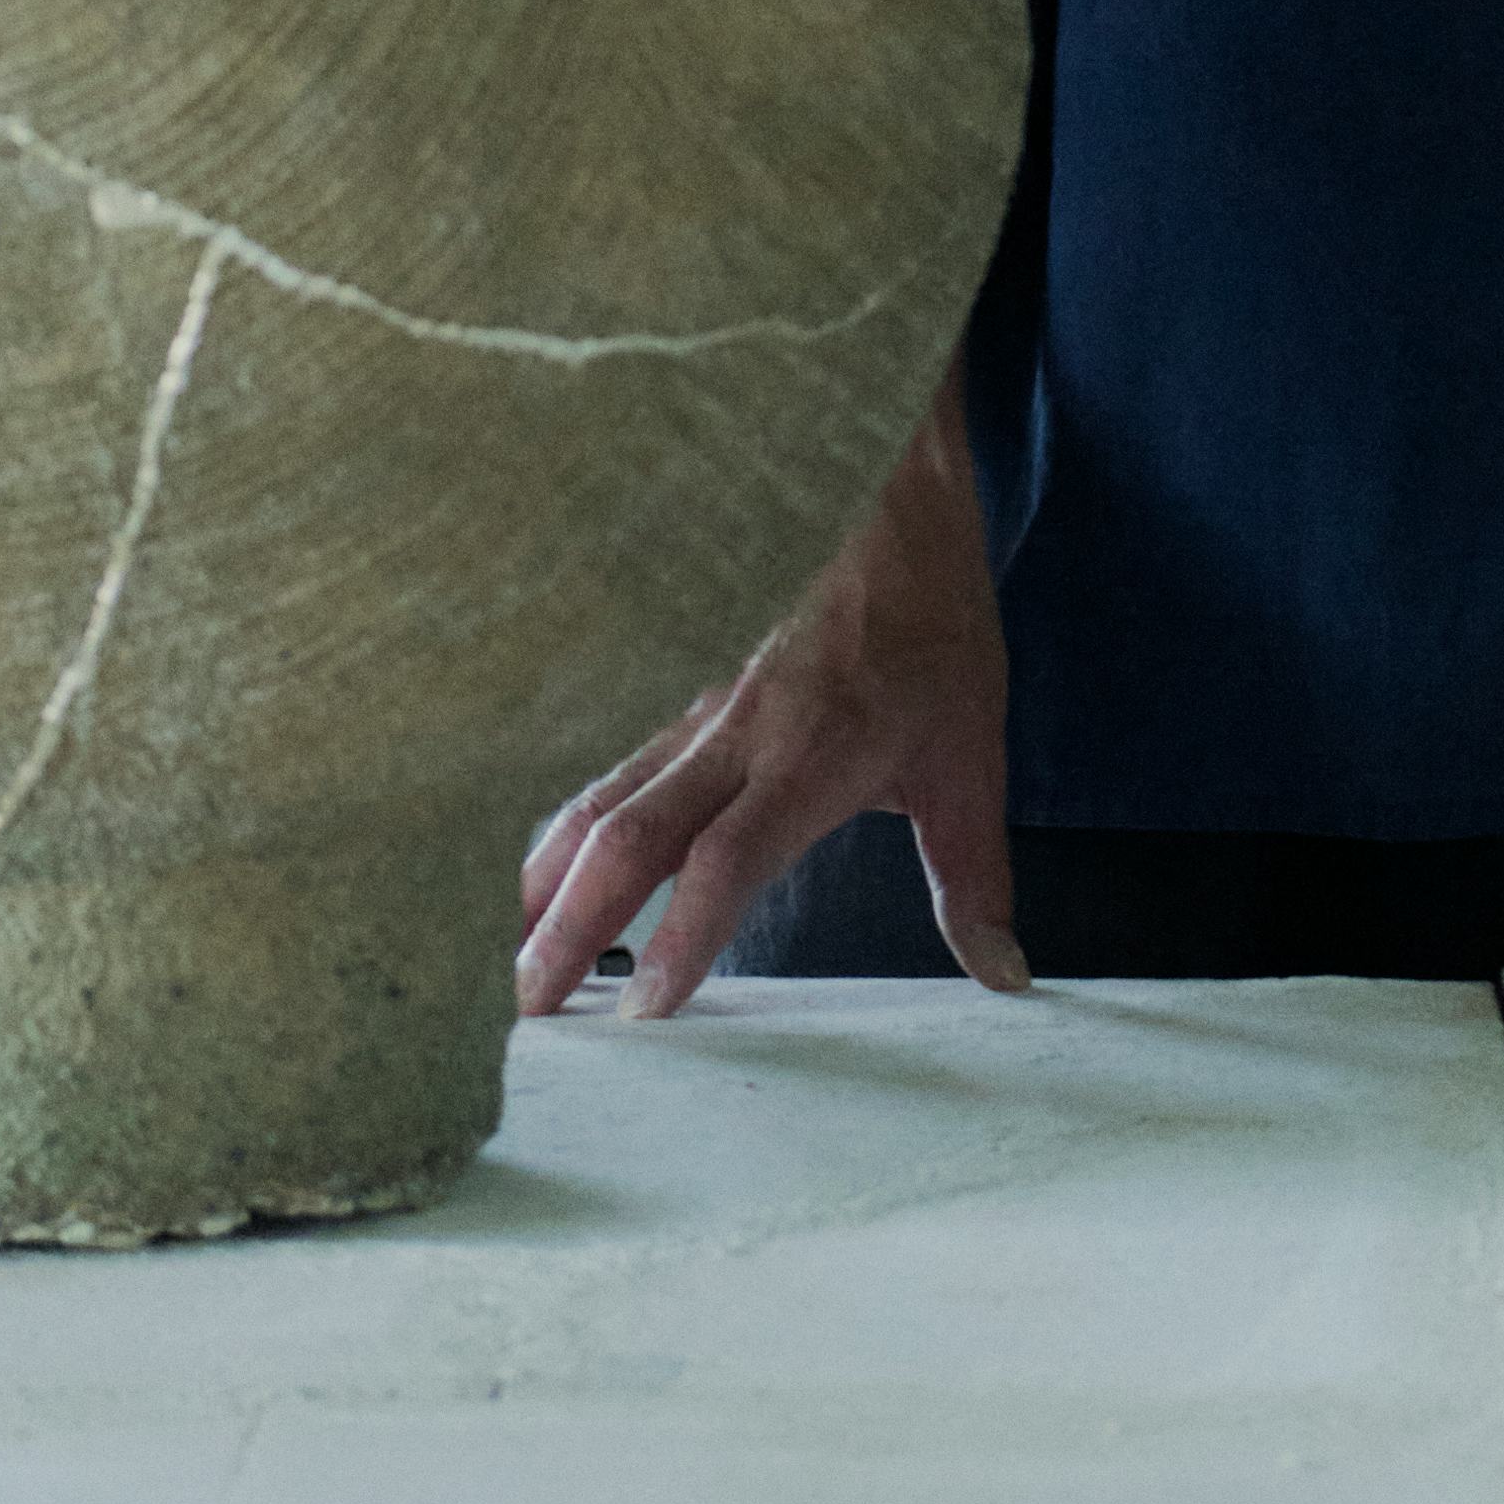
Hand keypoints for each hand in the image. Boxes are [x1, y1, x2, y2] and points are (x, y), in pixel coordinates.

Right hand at [514, 380, 1021, 1017]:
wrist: (884, 493)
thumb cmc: (930, 625)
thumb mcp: (973, 755)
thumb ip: (974, 876)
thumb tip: (1003, 974)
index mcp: (809, 758)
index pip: (729, 859)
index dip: (683, 933)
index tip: (645, 1009)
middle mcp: (734, 736)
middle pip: (630, 840)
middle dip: (571, 928)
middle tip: (528, 1010)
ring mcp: (691, 707)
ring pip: (597, 801)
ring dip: (543, 883)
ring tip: (499, 955)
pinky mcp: (672, 689)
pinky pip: (602, 764)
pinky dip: (556, 827)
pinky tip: (525, 871)